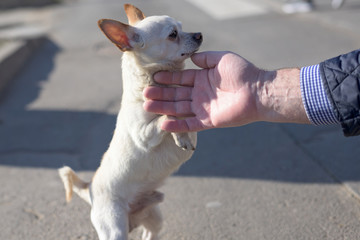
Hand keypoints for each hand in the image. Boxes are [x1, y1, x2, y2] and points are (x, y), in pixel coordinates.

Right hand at [143, 51, 263, 131]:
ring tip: (147, 106)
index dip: (168, 78)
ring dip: (163, 108)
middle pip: (176, 95)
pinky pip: (189, 125)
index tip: (154, 77)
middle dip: (160, 94)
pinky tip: (163, 124)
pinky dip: (176, 126)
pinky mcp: (208, 121)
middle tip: (145, 94)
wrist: (256, 91)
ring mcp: (203, 108)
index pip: (181, 79)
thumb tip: (192, 58)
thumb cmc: (241, 72)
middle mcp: (200, 94)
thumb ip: (205, 58)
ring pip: (178, 109)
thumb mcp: (221, 58)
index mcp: (202, 79)